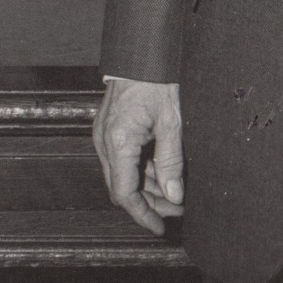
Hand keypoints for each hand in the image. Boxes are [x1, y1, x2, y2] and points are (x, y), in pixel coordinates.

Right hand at [93, 76, 183, 234]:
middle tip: (177, 209)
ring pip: (123, 175)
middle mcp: (105, 142)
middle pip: (123, 188)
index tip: (160, 227)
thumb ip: (171, 162)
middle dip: (149, 203)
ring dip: (147, 188)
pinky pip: (123, 160)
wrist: (140, 55)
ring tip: (175, 193)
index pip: (124, 194)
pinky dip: (141, 171)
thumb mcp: (171, 124)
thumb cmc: (155, 82)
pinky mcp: (110, 130)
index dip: (143, 214)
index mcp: (118, 142)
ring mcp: (105, 135)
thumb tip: (174, 194)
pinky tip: (162, 173)